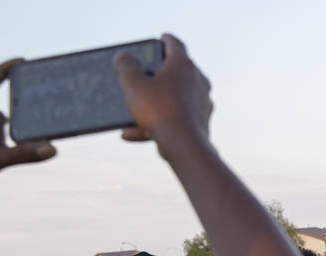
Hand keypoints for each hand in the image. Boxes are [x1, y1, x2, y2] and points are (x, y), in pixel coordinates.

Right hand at [113, 34, 211, 148]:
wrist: (184, 146)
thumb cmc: (159, 110)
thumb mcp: (133, 83)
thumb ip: (125, 66)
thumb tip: (123, 57)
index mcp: (183, 64)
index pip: (174, 44)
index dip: (163, 40)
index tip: (158, 40)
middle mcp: (198, 81)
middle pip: (175, 72)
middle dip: (156, 75)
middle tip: (141, 75)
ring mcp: (202, 102)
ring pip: (172, 99)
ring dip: (151, 105)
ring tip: (129, 113)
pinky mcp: (201, 123)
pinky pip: (174, 119)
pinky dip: (155, 125)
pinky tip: (130, 134)